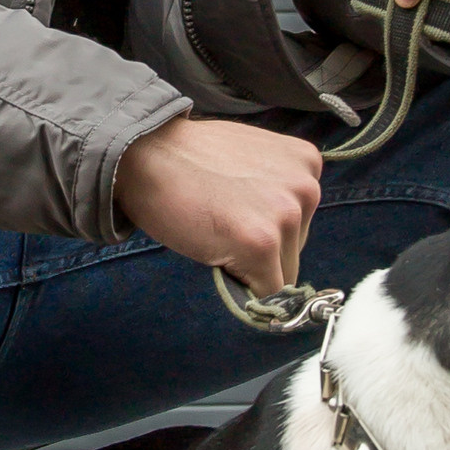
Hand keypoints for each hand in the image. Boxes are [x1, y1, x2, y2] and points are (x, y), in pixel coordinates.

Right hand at [115, 115, 323, 295]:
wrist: (143, 156)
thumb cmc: (188, 157)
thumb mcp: (252, 156)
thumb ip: (276, 186)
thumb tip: (283, 230)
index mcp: (306, 163)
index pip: (302, 220)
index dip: (266, 227)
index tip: (237, 215)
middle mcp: (306, 188)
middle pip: (295, 248)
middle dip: (262, 248)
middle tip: (222, 220)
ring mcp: (286, 216)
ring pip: (283, 272)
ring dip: (249, 265)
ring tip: (215, 230)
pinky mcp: (262, 245)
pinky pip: (268, 293)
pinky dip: (243, 288)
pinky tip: (215, 253)